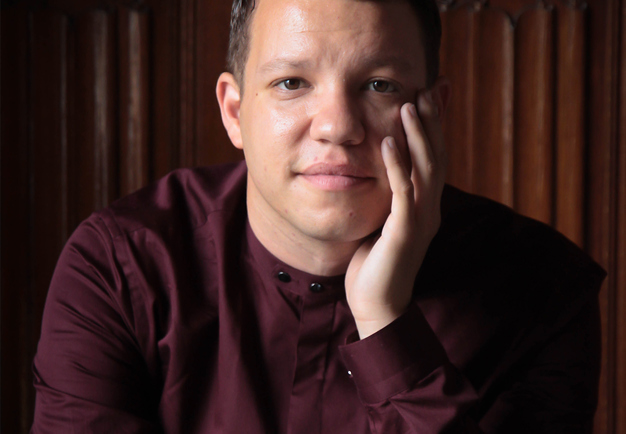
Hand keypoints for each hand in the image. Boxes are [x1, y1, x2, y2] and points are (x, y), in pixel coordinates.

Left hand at [345, 87, 446, 338]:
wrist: (377, 306)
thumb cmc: (375, 266)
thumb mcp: (384, 223)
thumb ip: (390, 199)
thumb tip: (384, 175)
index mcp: (425, 206)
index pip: (434, 159)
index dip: (436, 127)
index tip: (433, 95)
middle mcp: (430, 210)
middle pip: (437, 157)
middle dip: (433, 122)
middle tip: (429, 88)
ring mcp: (420, 221)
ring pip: (426, 170)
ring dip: (419, 135)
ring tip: (410, 104)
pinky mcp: (403, 233)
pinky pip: (403, 193)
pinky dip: (398, 165)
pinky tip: (390, 141)